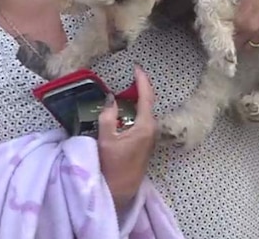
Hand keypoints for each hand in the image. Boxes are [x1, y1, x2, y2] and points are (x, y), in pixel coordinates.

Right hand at [97, 66, 156, 205]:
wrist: (121, 191)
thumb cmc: (113, 167)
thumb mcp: (106, 139)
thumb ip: (108, 116)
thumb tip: (111, 99)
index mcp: (145, 125)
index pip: (146, 96)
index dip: (142, 80)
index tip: (136, 67)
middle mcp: (152, 128)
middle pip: (147, 102)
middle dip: (138, 88)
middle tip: (128, 76)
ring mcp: (150, 136)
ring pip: (144, 111)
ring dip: (135, 100)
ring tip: (124, 90)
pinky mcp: (145, 141)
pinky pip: (141, 119)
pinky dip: (134, 110)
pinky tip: (124, 109)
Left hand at [234, 0, 258, 49]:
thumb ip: (232, 14)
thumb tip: (225, 20)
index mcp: (237, 22)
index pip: (230, 40)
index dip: (229, 38)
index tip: (229, 36)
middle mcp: (249, 30)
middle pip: (241, 45)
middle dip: (239, 42)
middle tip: (239, 37)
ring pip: (254, 46)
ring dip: (251, 42)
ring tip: (250, 37)